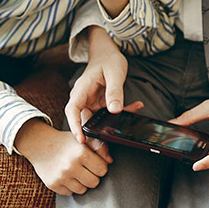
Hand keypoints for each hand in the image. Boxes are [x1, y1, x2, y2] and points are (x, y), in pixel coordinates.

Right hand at [14, 119, 111, 194]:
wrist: (40, 145)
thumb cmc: (65, 143)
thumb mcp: (82, 140)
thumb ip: (99, 147)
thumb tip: (110, 161)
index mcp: (81, 153)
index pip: (103, 170)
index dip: (100, 167)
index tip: (94, 163)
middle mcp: (70, 166)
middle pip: (94, 182)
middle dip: (92, 176)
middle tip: (86, 169)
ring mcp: (61, 177)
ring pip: (83, 190)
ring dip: (82, 183)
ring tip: (76, 172)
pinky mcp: (53, 185)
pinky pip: (70, 193)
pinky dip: (70, 186)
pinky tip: (66, 176)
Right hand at [65, 26, 143, 142]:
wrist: (108, 53)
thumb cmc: (108, 59)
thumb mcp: (114, 73)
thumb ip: (115, 91)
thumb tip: (115, 110)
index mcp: (81, 90)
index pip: (72, 110)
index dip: (74, 126)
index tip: (81, 140)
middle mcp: (84, 99)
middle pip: (84, 122)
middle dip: (94, 139)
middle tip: (105, 154)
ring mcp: (92, 103)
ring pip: (96, 123)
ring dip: (108, 133)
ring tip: (119, 143)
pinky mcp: (101, 105)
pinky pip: (109, 116)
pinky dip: (121, 116)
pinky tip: (136, 108)